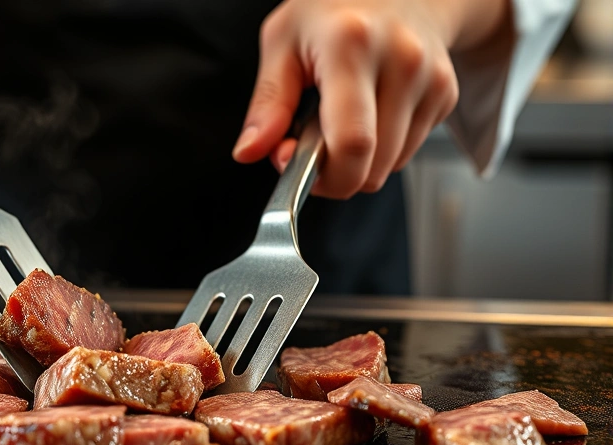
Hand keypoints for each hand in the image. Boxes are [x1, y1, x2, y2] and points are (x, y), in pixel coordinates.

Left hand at [232, 0, 507, 198]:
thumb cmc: (333, 9)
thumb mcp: (283, 40)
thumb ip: (267, 102)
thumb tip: (249, 151)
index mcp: (351, 45)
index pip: (352, 143)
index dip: (324, 177)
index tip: (295, 165)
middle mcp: (401, 61)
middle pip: (373, 167)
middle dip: (335, 174)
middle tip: (311, 145)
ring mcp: (431, 78)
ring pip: (392, 167)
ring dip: (360, 162)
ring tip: (340, 119)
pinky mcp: (447, 94)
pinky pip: (409, 152)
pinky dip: (383, 147)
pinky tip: (370, 111)